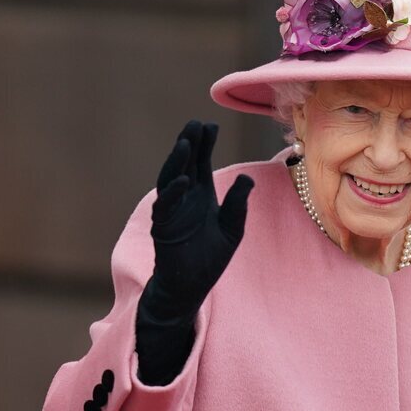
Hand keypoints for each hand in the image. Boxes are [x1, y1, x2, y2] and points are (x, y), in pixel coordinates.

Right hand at [142, 120, 253, 321]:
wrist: (191, 286)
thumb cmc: (210, 258)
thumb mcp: (232, 228)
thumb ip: (238, 204)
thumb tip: (247, 178)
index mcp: (201, 196)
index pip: (201, 163)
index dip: (204, 144)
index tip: (210, 125)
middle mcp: (184, 199)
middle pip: (184, 165)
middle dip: (189, 144)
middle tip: (195, 123)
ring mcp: (171, 212)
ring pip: (170, 179)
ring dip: (177, 161)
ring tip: (185, 143)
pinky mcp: (163, 228)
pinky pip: (165, 206)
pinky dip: (173, 193)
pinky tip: (184, 179)